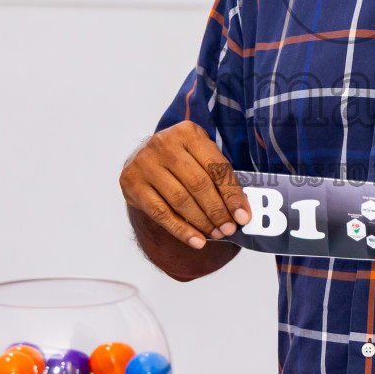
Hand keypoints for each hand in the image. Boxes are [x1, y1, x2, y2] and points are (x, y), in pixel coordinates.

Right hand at [119, 121, 249, 249]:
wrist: (142, 157)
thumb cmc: (179, 159)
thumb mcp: (200, 156)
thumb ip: (219, 177)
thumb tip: (241, 210)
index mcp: (188, 133)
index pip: (216, 168)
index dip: (232, 195)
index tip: (243, 216)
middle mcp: (164, 144)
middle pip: (198, 184)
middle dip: (218, 211)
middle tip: (229, 228)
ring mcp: (145, 163)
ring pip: (180, 200)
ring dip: (202, 222)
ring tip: (216, 234)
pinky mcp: (131, 182)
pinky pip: (160, 213)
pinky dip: (181, 230)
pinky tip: (196, 240)